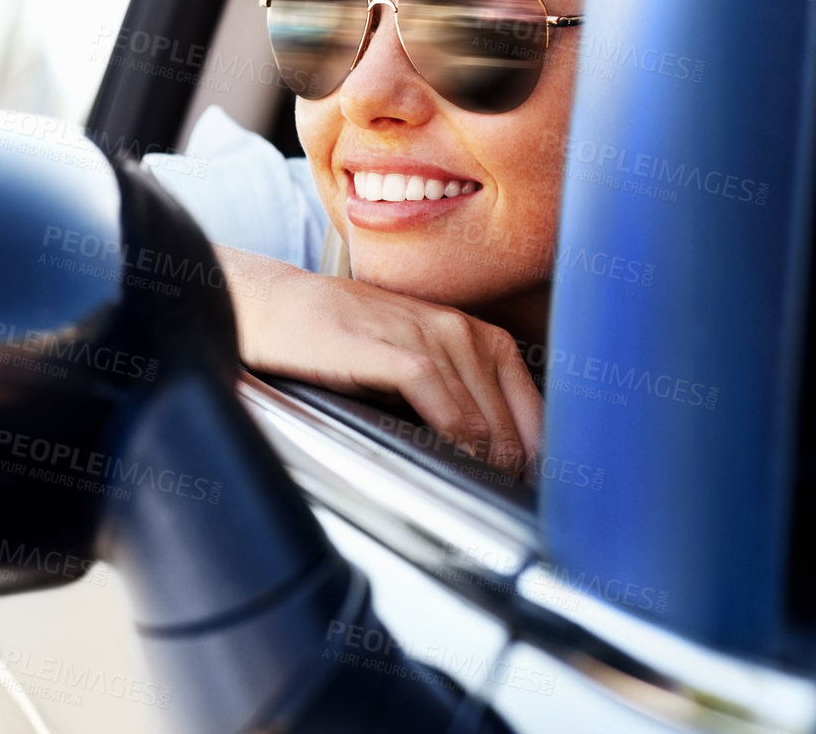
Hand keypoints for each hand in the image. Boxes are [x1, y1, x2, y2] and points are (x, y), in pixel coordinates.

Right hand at [215, 245, 542, 472]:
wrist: (279, 308)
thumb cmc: (343, 340)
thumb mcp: (413, 359)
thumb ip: (455, 396)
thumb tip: (492, 462)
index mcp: (475, 334)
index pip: (532, 407)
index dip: (537, 455)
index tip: (530, 494)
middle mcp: (460, 331)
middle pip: (509, 421)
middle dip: (510, 470)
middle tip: (502, 507)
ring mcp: (427, 336)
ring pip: (480, 417)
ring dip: (485, 462)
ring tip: (480, 496)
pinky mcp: (392, 350)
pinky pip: (440, 400)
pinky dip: (452, 435)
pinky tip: (452, 459)